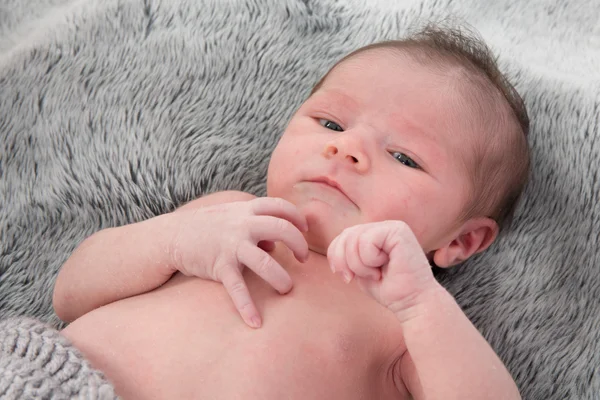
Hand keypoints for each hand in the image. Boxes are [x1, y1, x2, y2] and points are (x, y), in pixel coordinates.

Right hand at [168, 197, 308, 327]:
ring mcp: (231, 245)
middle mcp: (242, 225)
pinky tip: (255, 323)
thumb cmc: (209, 227)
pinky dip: (247, 307)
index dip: (297, 217)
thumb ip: (255, 226)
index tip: (305, 230)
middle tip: (303, 259)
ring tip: (287, 288)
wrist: (173, 235)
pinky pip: (237, 288)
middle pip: (282, 229)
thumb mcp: (232, 217)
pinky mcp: (220, 265)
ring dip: (281, 278)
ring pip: (265, 261)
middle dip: (299, 245)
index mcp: (246, 210)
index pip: (280, 207)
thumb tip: (276, 244)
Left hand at [327, 220, 437, 315]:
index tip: (348, 277)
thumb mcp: (359, 270)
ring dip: (359, 264)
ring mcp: (392, 226)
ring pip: (355, 238)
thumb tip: (334, 248)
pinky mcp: (399, 230)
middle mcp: (384, 226)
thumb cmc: (388, 289)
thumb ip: (346, 255)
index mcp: (375, 233)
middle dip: (345, 262)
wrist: (412, 302)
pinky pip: (367, 240)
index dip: (336, 257)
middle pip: (346, 235)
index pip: (343, 236)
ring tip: (376, 273)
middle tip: (360, 278)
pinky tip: (386, 266)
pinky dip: (370, 259)